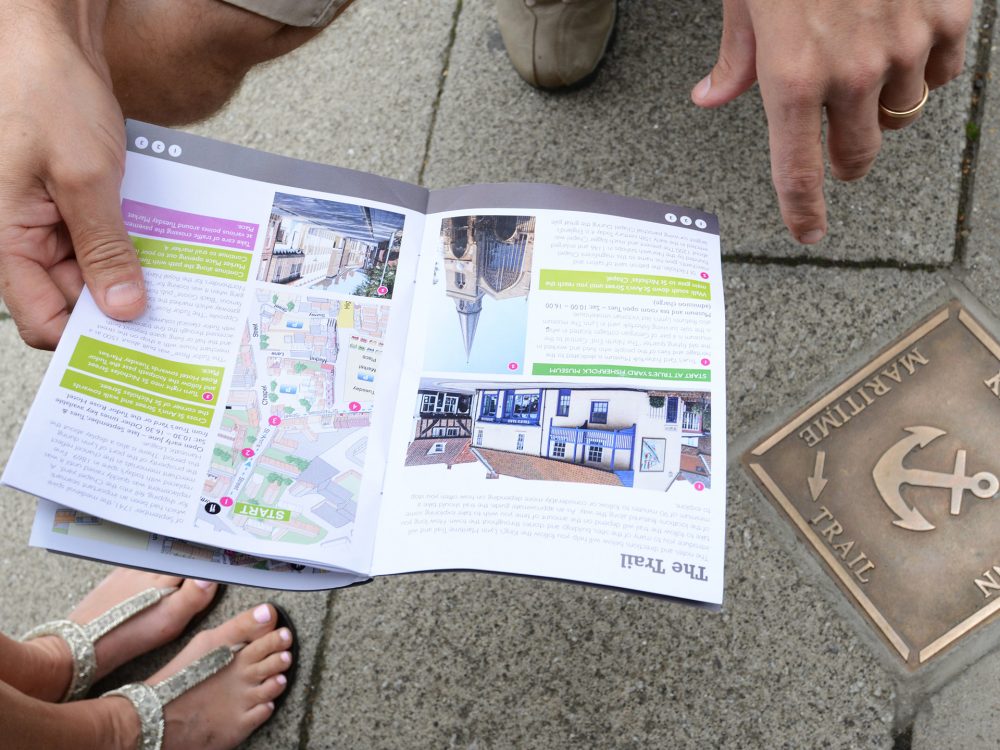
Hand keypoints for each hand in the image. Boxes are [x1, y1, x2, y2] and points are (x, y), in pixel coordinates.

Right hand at [0, 2, 145, 348]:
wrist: (50, 39)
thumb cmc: (46, 93)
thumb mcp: (85, 178)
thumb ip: (104, 247)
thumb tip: (124, 308)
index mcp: (6, 239)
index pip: (41, 319)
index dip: (86, 339)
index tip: (136, 348)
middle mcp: (22, 238)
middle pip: (70, 301)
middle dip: (116, 310)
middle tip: (170, 323)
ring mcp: (46, 222)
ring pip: (89, 274)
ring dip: (127, 279)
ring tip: (173, 288)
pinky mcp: (69, 204)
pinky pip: (99, 242)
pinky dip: (127, 249)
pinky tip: (160, 254)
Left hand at [691, 0, 973, 243]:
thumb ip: (736, 57)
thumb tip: (710, 97)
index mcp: (791, 77)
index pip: (797, 172)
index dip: (804, 212)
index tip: (808, 233)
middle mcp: (850, 73)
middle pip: (856, 156)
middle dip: (844, 159)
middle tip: (837, 147)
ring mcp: (904, 46)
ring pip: (901, 115)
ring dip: (883, 106)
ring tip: (868, 71)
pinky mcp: (946, 17)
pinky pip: (943, 72)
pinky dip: (925, 66)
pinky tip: (905, 40)